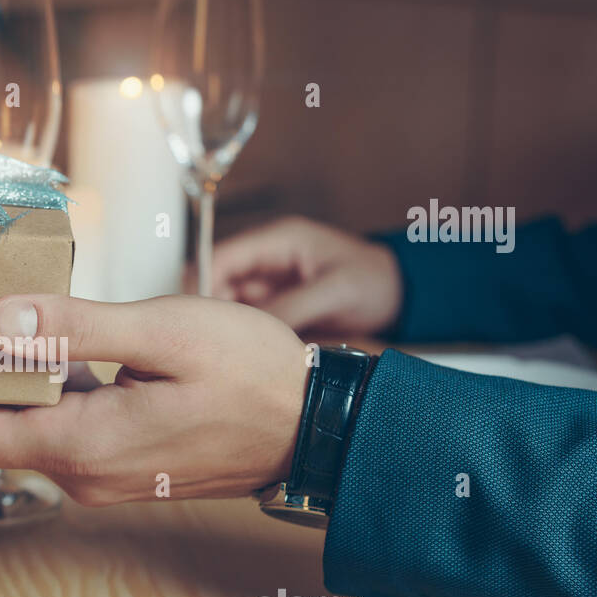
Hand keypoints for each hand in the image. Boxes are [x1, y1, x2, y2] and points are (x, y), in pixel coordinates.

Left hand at [0, 293, 306, 505]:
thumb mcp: (163, 332)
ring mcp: (101, 475)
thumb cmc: (251, 374)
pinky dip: (31, 396)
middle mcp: (81, 473)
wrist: (314, 427)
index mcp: (82, 443)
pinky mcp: (121, 466)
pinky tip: (29, 347)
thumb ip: (73, 326)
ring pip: (20, 434)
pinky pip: (56, 432)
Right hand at [211, 216, 402, 336]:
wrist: (402, 296)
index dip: (200, 285)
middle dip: (209, 312)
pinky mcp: (275, 306)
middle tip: (211, 344)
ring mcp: (269, 285)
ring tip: (228, 352)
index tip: (194, 319)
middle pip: (214, 283)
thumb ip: (290, 308)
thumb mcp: (335, 292)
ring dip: (224, 327)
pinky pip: (245, 322)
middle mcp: (266, 261)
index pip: (219, 257)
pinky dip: (240, 337)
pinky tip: (244, 355)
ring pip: (226, 306)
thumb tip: (248, 331)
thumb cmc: (374, 281)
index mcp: (277, 242)